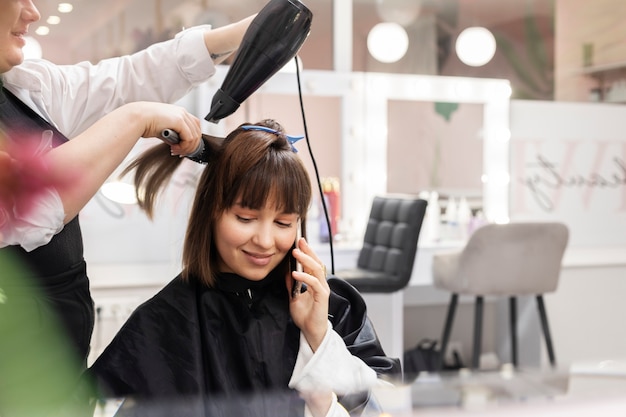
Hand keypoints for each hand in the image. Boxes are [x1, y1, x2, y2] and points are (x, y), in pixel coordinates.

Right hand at [127, 102, 201, 155]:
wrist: (137, 118)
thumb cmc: (145, 122)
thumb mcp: (164, 129)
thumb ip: (174, 135)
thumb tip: (180, 145)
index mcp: (180, 112)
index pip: (195, 127)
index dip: (191, 141)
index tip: (182, 149)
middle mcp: (183, 112)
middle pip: (197, 133)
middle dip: (190, 146)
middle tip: (180, 153)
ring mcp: (182, 115)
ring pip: (195, 137)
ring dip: (186, 148)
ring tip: (176, 151)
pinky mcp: (179, 120)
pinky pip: (189, 138)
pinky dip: (184, 146)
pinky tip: (174, 148)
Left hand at [287, 237, 329, 351]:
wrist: (310, 331)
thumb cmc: (305, 316)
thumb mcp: (294, 297)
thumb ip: (292, 284)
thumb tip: (287, 272)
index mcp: (315, 282)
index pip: (312, 263)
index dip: (307, 252)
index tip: (299, 242)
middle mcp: (321, 283)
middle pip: (316, 262)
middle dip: (308, 251)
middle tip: (300, 242)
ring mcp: (323, 289)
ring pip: (317, 269)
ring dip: (306, 260)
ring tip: (296, 253)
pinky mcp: (322, 297)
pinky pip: (314, 283)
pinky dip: (304, 276)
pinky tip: (295, 273)